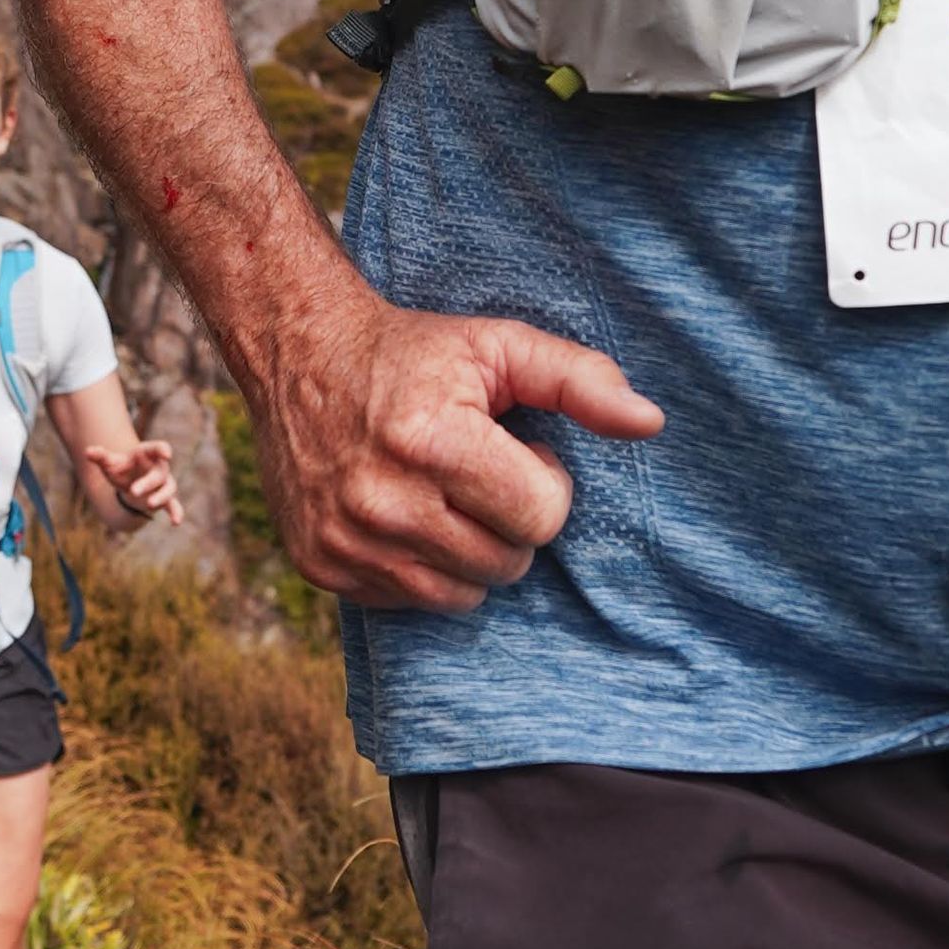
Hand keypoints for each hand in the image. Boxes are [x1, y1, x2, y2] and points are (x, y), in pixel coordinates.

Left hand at [85, 438, 183, 527]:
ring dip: (161, 497)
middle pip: (159, 474)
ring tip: (149, 504)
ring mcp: (163, 483)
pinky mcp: (164, 499)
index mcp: (148, 454)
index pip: (158, 448)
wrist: (127, 483)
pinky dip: (176, 513)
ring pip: (169, 489)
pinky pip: (173, 505)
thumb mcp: (109, 463)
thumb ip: (100, 456)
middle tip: (133, 491)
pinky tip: (176, 522)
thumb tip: (87, 452)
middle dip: (147, 483)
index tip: (166, 453)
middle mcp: (159, 468)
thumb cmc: (120, 468)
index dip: (163, 450)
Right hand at [250, 286, 663, 615]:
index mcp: (430, 440)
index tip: (513, 447)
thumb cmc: (411, 354)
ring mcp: (347, 541)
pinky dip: (419, 567)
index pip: (541, 517)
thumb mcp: (497, 345)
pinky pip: (409, 602)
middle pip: (507, 564)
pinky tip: (403, 514)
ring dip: (469, 552)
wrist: (296, 355)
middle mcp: (382, 500)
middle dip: (508, 521)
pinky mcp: (322, 566)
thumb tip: (651, 422)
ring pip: (463, 595)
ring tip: (444, 495)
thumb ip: (579, 380)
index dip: (543, 481)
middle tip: (477, 471)